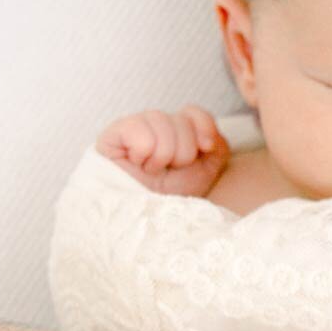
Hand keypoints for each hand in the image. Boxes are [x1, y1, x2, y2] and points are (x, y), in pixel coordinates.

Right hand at [95, 104, 229, 196]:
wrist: (143, 219)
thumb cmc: (171, 197)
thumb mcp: (205, 172)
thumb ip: (217, 147)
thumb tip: (208, 135)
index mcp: (178, 130)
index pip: (194, 111)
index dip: (204, 127)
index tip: (205, 149)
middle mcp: (157, 125)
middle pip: (181, 119)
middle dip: (182, 152)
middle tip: (168, 170)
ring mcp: (135, 126)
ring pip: (161, 121)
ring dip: (162, 155)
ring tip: (151, 170)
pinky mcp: (114, 133)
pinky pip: (139, 129)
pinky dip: (142, 152)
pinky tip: (136, 164)